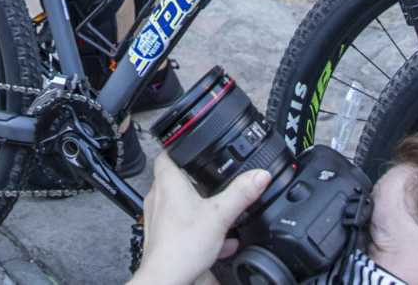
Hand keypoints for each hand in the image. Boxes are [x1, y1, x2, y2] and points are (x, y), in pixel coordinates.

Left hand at [129, 155, 271, 284]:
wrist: (166, 279)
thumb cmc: (182, 247)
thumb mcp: (220, 215)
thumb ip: (241, 193)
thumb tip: (259, 175)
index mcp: (168, 182)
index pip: (167, 152)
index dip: (182, 147)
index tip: (197, 147)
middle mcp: (158, 197)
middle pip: (176, 178)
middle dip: (197, 180)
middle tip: (215, 181)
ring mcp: (158, 218)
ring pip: (180, 203)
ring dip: (200, 206)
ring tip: (221, 213)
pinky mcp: (162, 236)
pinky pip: (182, 225)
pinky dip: (199, 228)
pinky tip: (220, 241)